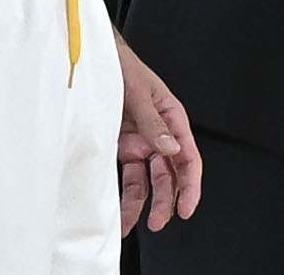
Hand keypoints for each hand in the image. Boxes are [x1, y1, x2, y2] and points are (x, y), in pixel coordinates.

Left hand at [115, 36, 202, 234]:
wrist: (93, 59)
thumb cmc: (122, 66)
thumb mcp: (138, 92)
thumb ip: (153, 122)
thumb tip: (170, 148)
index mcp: (172, 118)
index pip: (188, 157)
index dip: (190, 185)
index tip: (186, 207)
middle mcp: (158, 134)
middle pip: (169, 174)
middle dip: (166, 200)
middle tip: (158, 222)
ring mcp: (139, 142)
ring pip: (147, 180)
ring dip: (143, 203)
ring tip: (132, 224)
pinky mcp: (121, 147)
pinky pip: (127, 176)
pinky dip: (124, 195)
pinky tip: (119, 210)